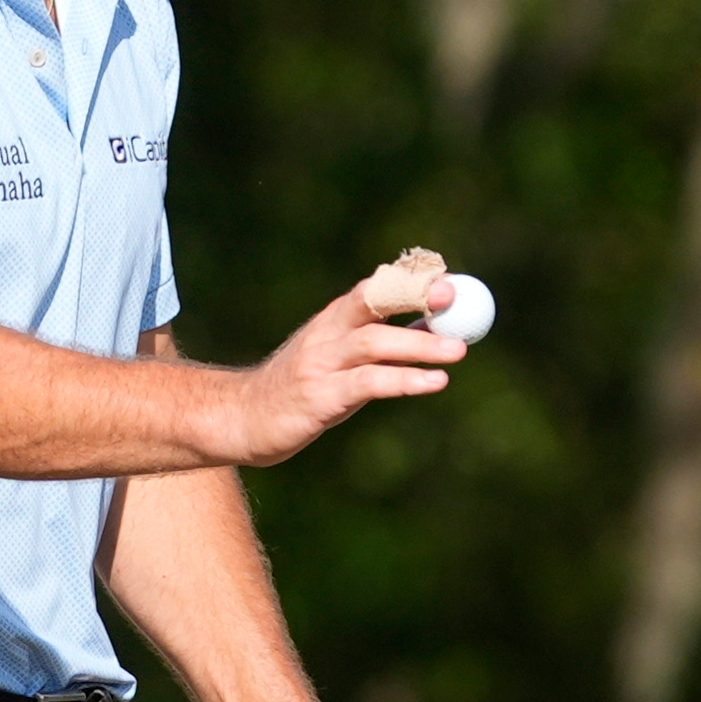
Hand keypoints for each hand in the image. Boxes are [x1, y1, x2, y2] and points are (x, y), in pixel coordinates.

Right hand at [223, 279, 464, 465]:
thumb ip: (381, 342)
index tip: (448, 283)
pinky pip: (368, 383)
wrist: (242, 419)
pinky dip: (404, 379)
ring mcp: (320, 363)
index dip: (410, 282)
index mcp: (332, 320)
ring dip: (418, 344)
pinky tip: (433, 382)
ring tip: (458, 351)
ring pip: (373, 342)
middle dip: (413, 298)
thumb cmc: (300, 389)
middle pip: (373, 304)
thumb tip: (436, 324)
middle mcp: (326, 334)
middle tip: (454, 300)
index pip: (374, 289)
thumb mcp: (339, 359)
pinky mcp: (320, 396)